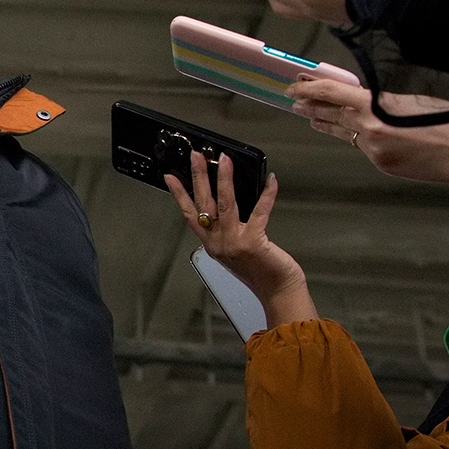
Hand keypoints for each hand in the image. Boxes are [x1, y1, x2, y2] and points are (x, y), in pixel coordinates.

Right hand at [163, 151, 316, 327]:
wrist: (278, 292)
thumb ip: (228, 230)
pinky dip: (266, 194)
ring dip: (224, 179)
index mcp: (212, 243)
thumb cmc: (261, 272)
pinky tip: (270, 181)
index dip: (179, 194)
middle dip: (199, 176)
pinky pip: (259, 211)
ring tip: (224, 161)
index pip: (190, 214)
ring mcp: (234, 242)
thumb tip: (230, 201)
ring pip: (225, 204)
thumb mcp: (235, 250)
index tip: (171, 177)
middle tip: (197, 156)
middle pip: (204, 204)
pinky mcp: (253, 242)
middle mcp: (219, 242)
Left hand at [287, 79, 448, 189]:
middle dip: (311, 107)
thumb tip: (360, 98)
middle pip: (331, 115)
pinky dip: (357, 137)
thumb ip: (379, 99)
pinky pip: (364, 147)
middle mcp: (369, 130)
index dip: (309, 88)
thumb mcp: (410, 98)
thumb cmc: (448, 119)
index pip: (331, 93)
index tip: (294, 85)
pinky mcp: (383, 165)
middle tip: (295, 100)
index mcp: (374, 106)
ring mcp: (374, 151)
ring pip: (345, 133)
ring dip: (326, 124)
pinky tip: (354, 133)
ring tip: (311, 117)